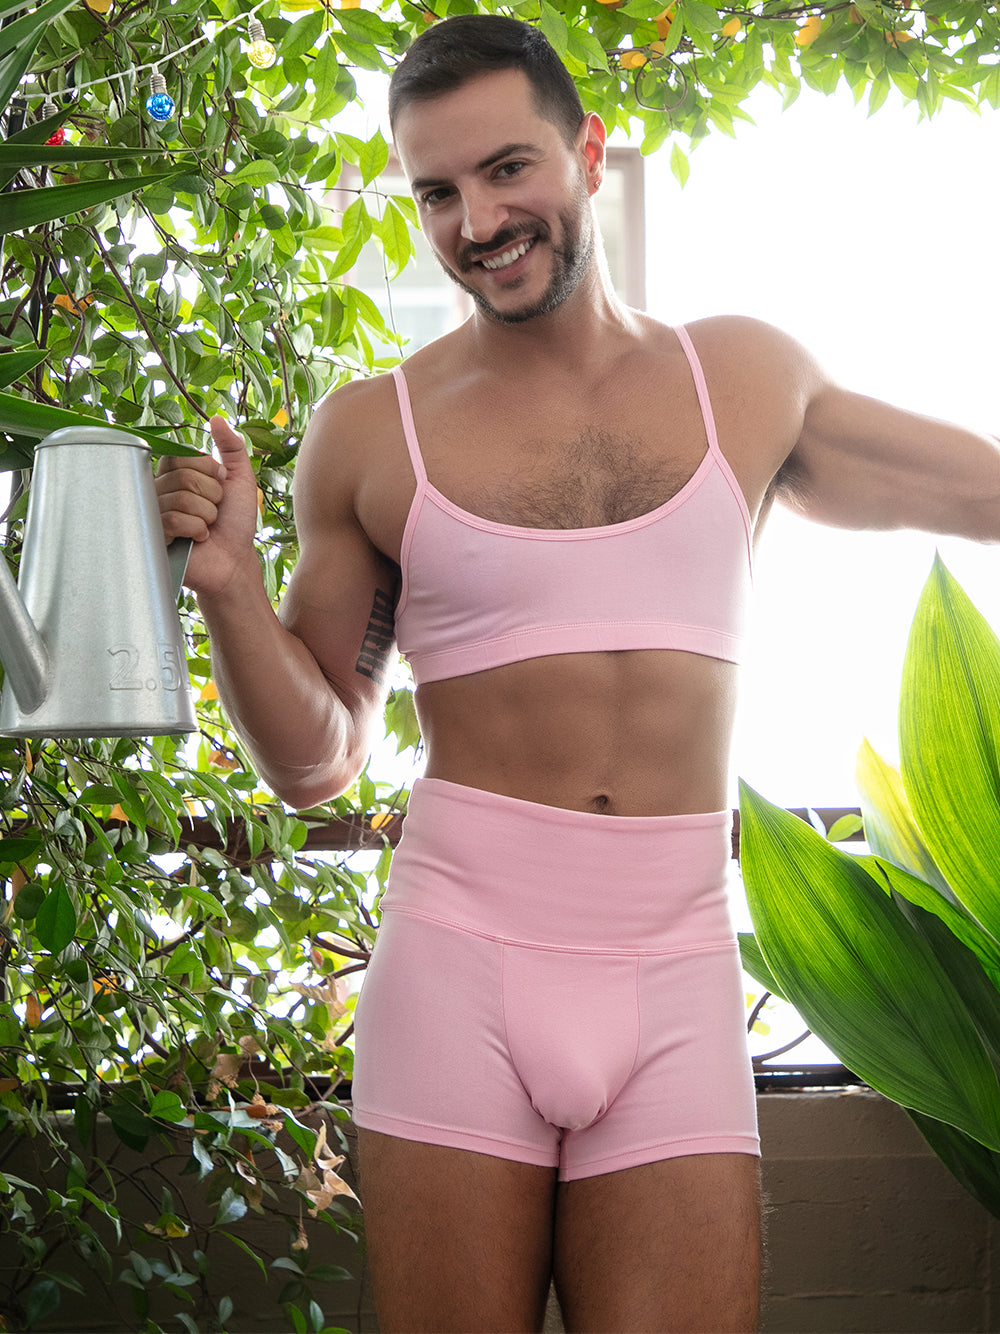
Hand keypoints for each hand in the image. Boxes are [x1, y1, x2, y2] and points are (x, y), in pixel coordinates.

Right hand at [156, 417, 260, 597]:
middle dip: (211, 497)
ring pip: (181, 498)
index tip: (218, 491)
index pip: (184, 456)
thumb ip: (232, 447)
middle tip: (214, 513)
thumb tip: (216, 418)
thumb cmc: (236, 522)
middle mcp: (161, 489)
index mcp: (176, 473)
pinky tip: (197, 539)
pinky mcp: (154, 534)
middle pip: (184, 476)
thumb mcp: (241, 479)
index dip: (209, 474)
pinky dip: (196, 529)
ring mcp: (155, 512)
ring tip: (206, 528)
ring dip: (206, 515)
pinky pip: (174, 519)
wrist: (235, 560)